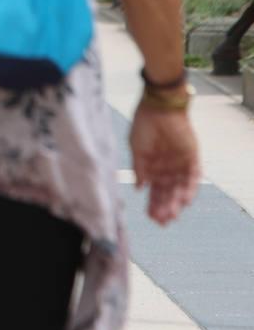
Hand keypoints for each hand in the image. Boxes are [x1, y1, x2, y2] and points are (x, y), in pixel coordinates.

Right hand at [130, 102, 200, 224]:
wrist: (158, 106)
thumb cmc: (144, 124)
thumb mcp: (136, 148)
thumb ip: (139, 168)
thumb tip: (138, 187)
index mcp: (153, 165)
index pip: (154, 190)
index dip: (152, 203)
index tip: (150, 217)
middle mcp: (168, 166)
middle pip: (167, 192)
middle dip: (164, 207)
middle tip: (161, 222)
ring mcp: (180, 162)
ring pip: (180, 188)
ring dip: (176, 202)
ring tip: (172, 215)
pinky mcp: (192, 157)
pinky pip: (193, 176)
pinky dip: (189, 188)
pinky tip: (183, 200)